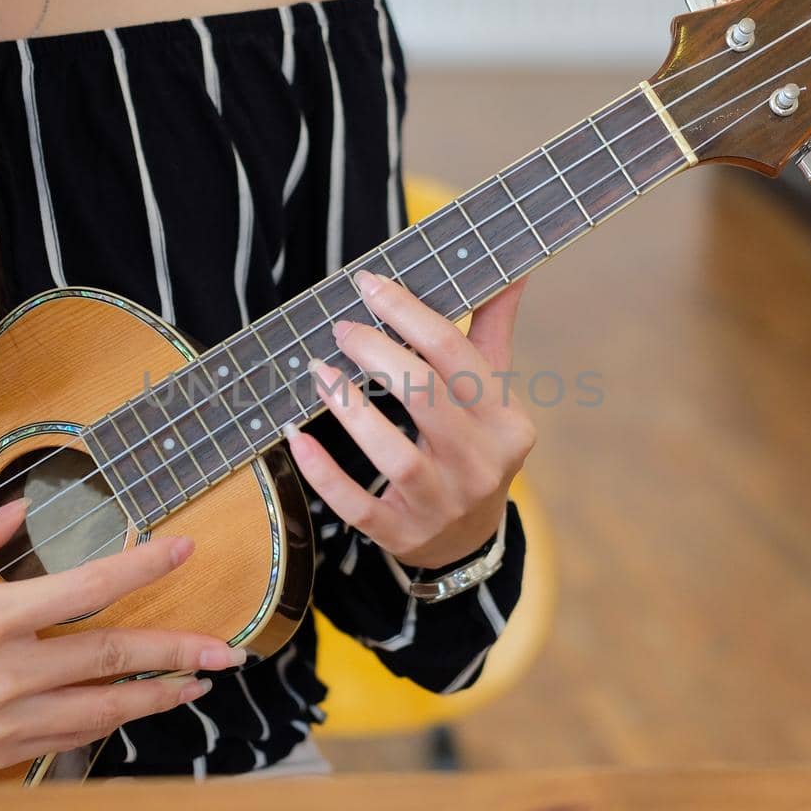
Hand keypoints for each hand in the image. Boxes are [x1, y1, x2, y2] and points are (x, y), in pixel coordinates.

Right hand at [0, 501, 238, 789]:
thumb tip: (19, 511)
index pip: (86, 590)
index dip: (142, 566)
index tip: (182, 549)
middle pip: (111, 661)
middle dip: (178, 654)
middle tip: (227, 650)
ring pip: (98, 712)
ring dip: (154, 698)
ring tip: (194, 685)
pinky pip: (61, 742)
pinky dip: (101, 725)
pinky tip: (124, 713)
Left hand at [285, 270, 534, 569]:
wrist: (470, 539)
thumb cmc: (475, 447)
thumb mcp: (493, 395)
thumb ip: (493, 333)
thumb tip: (512, 272)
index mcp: (505, 421)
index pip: (455, 353)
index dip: (407, 313)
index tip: (369, 284)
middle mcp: (480, 464)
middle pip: (426, 397)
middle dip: (377, 353)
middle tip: (342, 327)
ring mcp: (442, 504)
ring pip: (394, 455)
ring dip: (350, 409)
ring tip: (319, 371)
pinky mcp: (403, 533)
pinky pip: (358, 505)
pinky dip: (325, 474)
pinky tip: (298, 439)